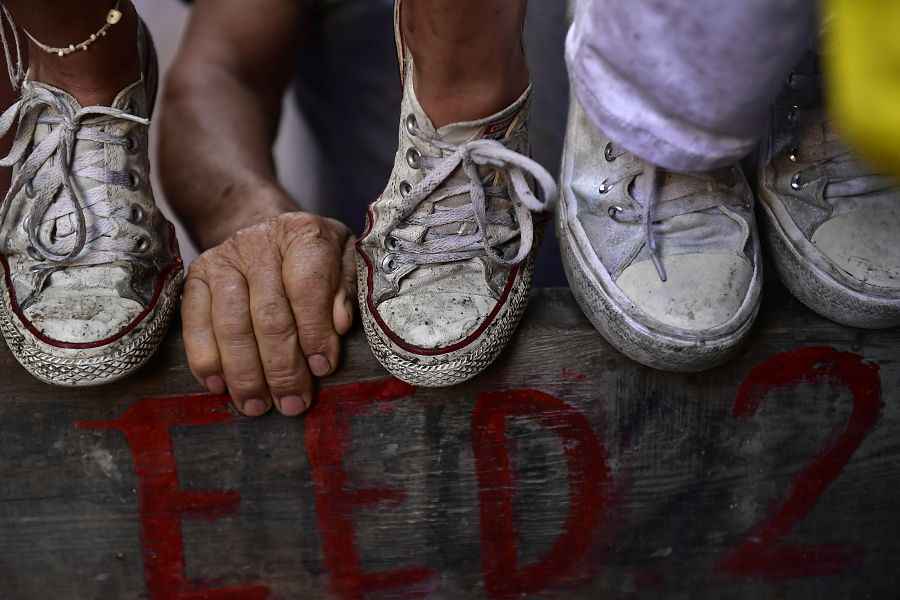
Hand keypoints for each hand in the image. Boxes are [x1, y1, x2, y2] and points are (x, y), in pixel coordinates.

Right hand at [182, 212, 356, 416]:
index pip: (307, 289)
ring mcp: (223, 259)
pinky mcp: (196, 277)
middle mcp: (259, 243)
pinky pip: (195, 323)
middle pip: (269, 315)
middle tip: (293, 403)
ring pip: (231, 325)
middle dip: (282, 367)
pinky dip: (205, 359)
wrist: (264, 228)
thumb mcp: (344, 261)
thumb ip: (347, 290)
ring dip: (245, 373)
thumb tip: (340, 325)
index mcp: (303, 234)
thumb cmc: (314, 256)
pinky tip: (220, 386)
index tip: (323, 368)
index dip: (315, 333)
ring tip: (258, 405)